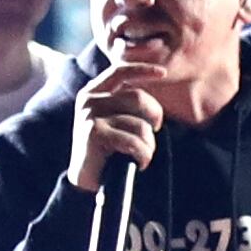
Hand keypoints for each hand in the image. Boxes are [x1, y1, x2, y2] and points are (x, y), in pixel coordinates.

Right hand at [69, 63, 165, 193]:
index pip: (120, 71)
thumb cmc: (106, 149)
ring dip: (149, 144)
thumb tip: (155, 84)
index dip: (143, 70)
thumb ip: (125, 102)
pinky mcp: (95, 134)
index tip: (163, 73)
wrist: (86, 180)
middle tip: (155, 132)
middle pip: (138, 97)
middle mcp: (89, 100)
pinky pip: (134, 141)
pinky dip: (143, 155)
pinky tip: (139, 163)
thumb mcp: (113, 119)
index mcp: (93, 92)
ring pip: (140, 124)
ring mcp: (90, 116)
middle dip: (155, 116)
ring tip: (143, 155)